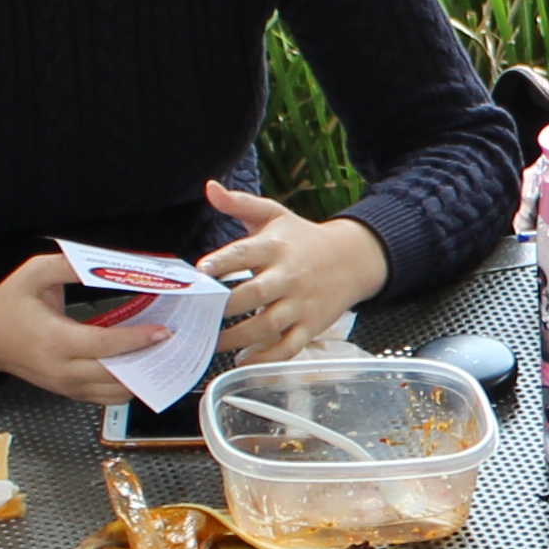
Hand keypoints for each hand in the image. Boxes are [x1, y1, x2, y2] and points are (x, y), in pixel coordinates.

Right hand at [0, 249, 169, 400]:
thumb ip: (69, 266)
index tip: (163, 331)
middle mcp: (61, 370)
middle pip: (115, 376)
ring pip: (114, 394)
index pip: (104, 346)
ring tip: (162, 354)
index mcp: (54, 340)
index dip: (136, 340)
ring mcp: (65, 386)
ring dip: (142, 378)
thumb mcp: (34, 274)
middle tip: (173, 343)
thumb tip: (105, 263)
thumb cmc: (10, 303)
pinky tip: (142, 366)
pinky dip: (128, 387)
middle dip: (148, 361)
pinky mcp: (69, 393)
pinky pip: (106, 398)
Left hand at [200, 183, 390, 364]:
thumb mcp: (274, 215)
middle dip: (224, 307)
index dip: (223, 262)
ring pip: (268, 325)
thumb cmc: (302, 238)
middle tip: (196, 316)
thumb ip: (240, 203)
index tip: (201, 271)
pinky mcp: (311, 325)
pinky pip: (289, 347)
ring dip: (237, 338)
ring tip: (210, 343)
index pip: (246, 253)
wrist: (352, 259)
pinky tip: (242, 360)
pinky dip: (266, 358)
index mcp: (276, 246)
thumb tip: (209, 188)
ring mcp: (301, 304)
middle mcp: (289, 276)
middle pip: (255, 294)